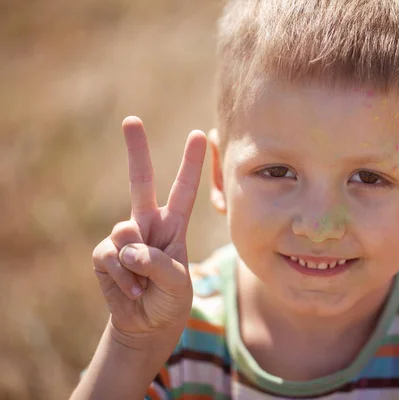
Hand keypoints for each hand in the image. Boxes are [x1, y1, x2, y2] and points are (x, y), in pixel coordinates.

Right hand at [92, 116, 206, 343]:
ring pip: (126, 231)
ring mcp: (125, 238)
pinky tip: (133, 290)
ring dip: (138, 263)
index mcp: (174, 225)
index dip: (191, 163)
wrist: (149, 324)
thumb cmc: (171, 299)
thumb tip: (125, 246)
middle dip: (136, 151)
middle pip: (140, 182)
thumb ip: (158, 262)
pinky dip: (124, 278)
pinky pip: (112, 257)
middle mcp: (148, 224)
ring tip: (146, 282)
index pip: (184, 190)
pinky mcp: (105, 254)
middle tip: (131, 120)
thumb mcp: (178, 283)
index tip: (199, 134)